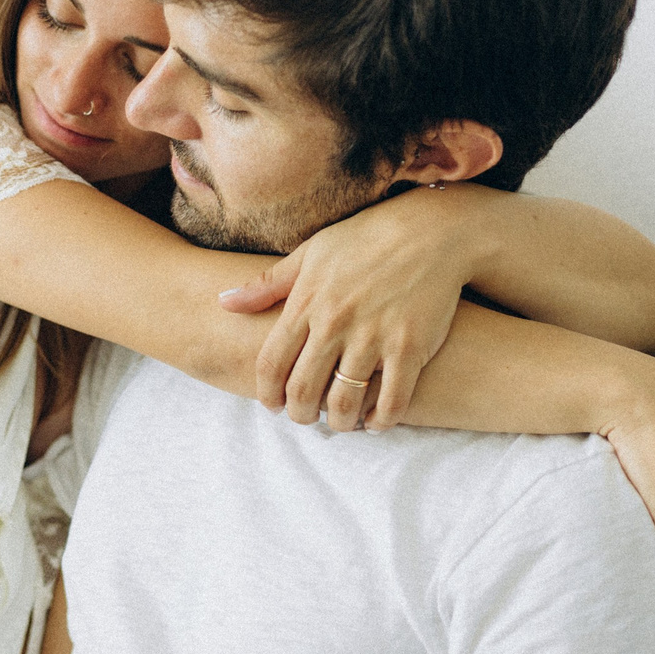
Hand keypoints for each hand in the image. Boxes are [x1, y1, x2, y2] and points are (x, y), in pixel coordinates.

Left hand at [220, 185, 480, 431]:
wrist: (431, 231)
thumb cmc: (366, 238)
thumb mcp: (311, 253)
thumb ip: (266, 284)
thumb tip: (223, 302)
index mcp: (307, 302)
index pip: (271, 363)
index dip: (267, 393)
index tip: (272, 405)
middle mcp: (335, 323)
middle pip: (303, 391)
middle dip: (299, 414)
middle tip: (304, 418)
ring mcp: (374, 337)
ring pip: (345, 402)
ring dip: (338, 422)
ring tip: (339, 421)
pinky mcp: (411, 347)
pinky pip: (393, 400)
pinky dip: (381, 421)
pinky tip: (376, 422)